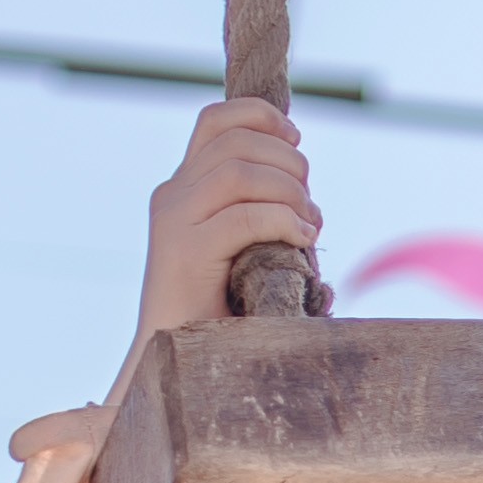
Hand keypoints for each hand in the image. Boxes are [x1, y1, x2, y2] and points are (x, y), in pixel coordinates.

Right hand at [118, 98, 320, 391]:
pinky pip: (246, 217)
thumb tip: (306, 191)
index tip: (295, 138)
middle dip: (288, 162)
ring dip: (290, 192)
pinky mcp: (184, 254)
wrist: (175, 367)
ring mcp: (174, 222)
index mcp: (182, 189)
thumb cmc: (218, 315)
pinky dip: (284, 222)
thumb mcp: (241, 250)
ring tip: (309, 225)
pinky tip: (302, 241)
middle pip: (237, 142)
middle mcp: (173, 196)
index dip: (261, 115)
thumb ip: (257, 211)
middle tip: (309, 203)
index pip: (216, 121)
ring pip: (242, 172)